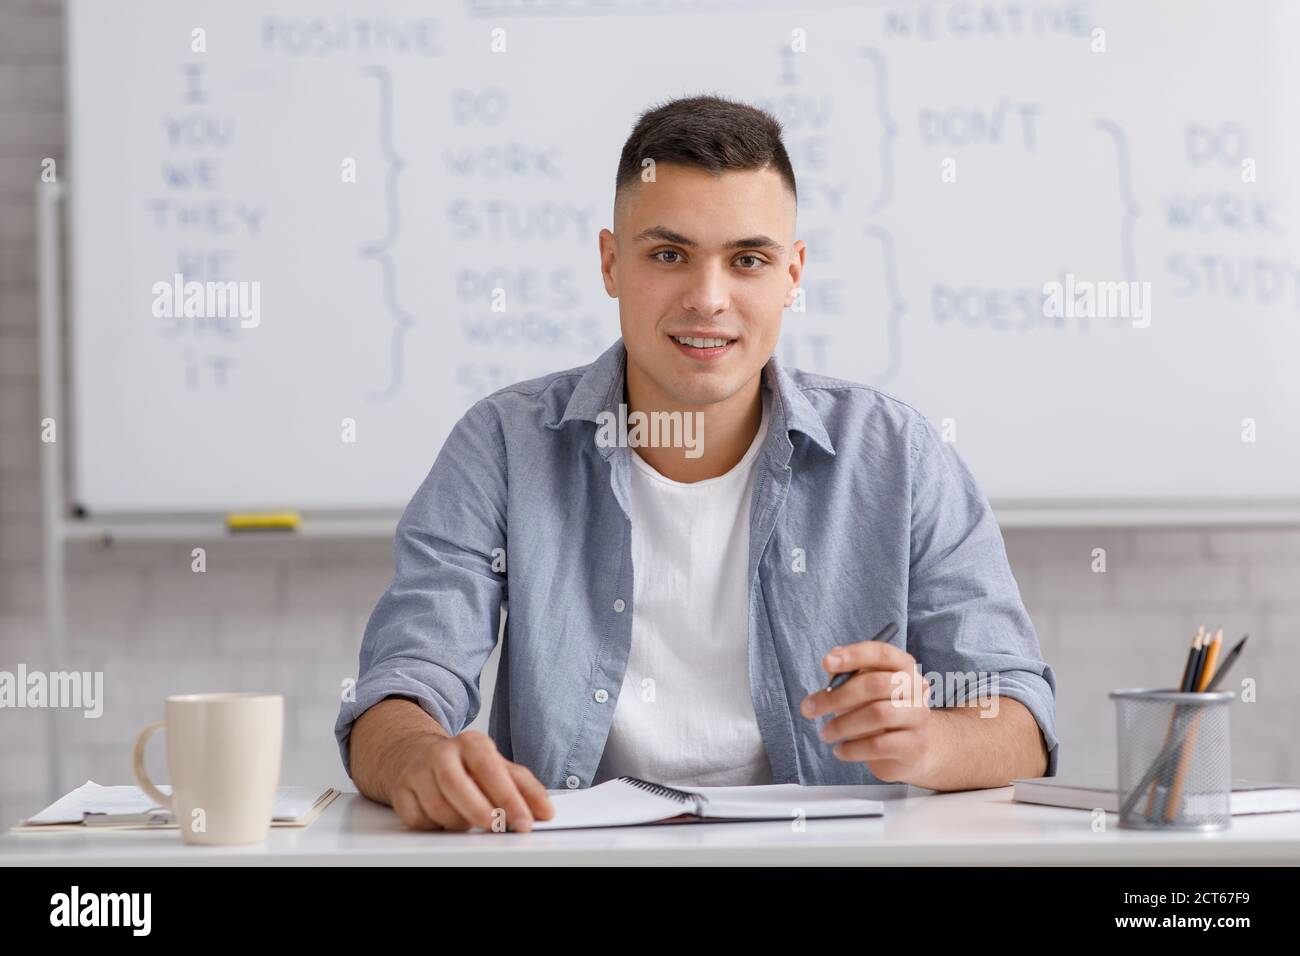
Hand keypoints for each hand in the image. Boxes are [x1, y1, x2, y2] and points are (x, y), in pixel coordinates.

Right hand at [387, 729, 554, 831]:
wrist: (414, 754)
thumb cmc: (463, 765)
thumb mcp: (497, 767)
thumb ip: (524, 787)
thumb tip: (546, 811)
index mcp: (472, 743)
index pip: (491, 769)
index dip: (509, 797)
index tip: (525, 821)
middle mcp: (442, 754)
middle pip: (457, 785)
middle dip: (480, 811)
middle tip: (497, 827)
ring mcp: (418, 773)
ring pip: (437, 807)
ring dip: (459, 822)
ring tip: (472, 821)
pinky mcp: (401, 793)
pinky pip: (420, 819)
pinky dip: (436, 825)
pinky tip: (446, 819)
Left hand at [799, 639, 938, 784]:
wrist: (910, 751)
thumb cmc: (879, 712)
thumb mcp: (863, 691)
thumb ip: (847, 676)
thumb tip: (830, 666)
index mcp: (903, 667)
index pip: (882, 653)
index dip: (854, 655)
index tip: (825, 663)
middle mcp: (916, 688)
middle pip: (876, 684)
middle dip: (836, 696)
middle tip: (808, 708)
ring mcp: (918, 717)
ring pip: (878, 714)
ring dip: (842, 724)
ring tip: (825, 733)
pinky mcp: (914, 745)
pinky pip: (878, 745)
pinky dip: (852, 748)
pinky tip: (839, 750)